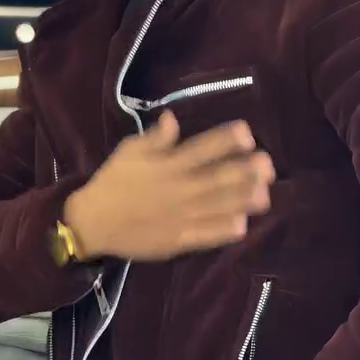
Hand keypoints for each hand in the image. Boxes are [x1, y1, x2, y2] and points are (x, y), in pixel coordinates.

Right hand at [66, 112, 273, 261]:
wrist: (93, 223)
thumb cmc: (114, 181)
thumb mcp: (129, 151)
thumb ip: (154, 138)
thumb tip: (173, 118)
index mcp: (167, 165)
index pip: (200, 149)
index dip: (224, 141)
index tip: (247, 133)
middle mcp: (177, 189)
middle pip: (216, 179)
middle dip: (244, 171)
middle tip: (267, 164)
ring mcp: (178, 217)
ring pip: (216, 207)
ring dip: (242, 200)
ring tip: (265, 194)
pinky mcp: (177, 241)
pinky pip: (203, 236)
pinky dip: (222, 231)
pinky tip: (242, 226)